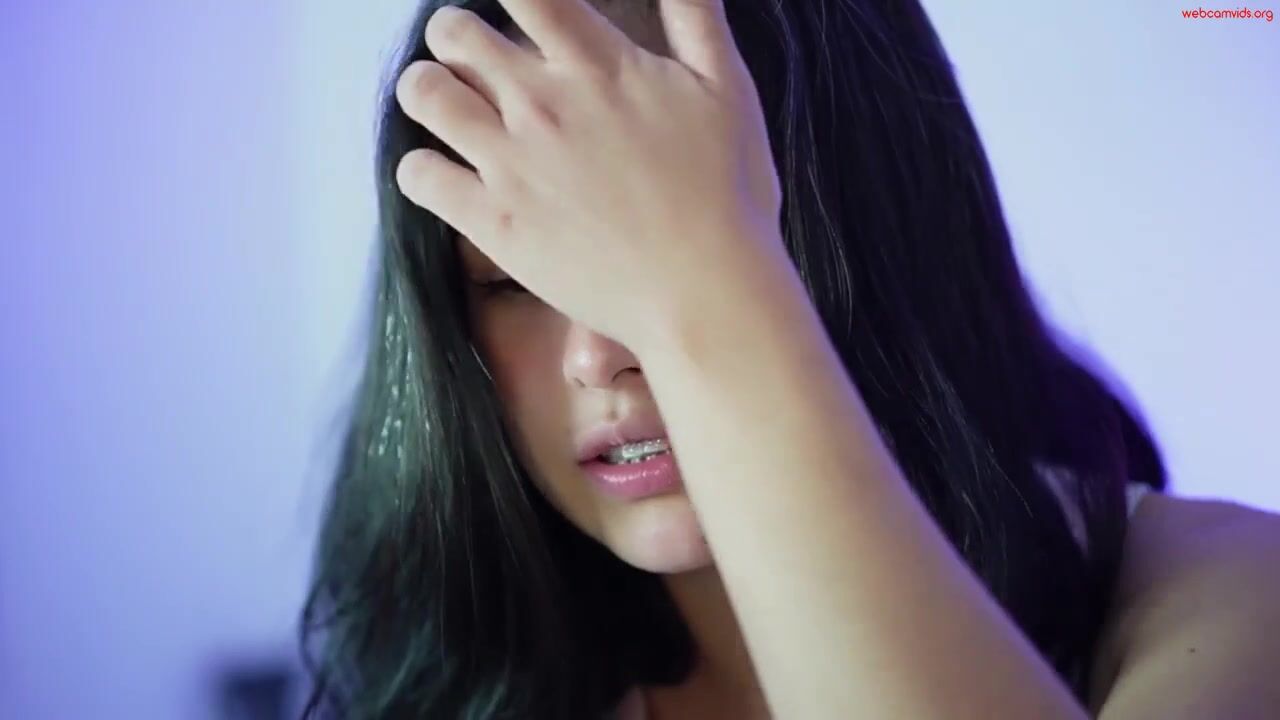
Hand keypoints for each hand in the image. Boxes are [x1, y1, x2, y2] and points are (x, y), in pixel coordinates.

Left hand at [394, 0, 785, 352]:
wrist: (706, 294)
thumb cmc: (728, 197)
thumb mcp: (728, 90)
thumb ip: (696, 19)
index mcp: (598, 64)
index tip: (513, 9)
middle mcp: (543, 103)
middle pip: (454, 32)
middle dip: (453, 37)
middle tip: (468, 58)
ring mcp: (511, 162)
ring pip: (423, 93)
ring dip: (426, 90)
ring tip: (444, 105)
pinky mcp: (491, 222)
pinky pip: (418, 175)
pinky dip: (420, 170)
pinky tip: (444, 175)